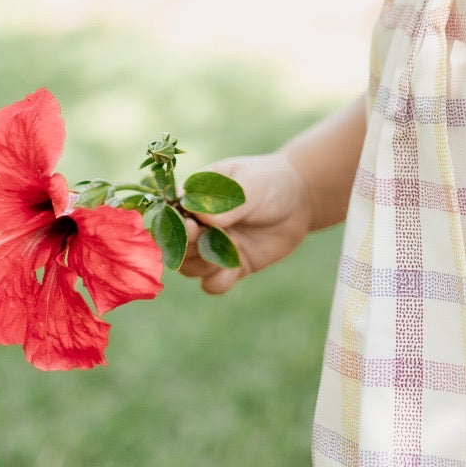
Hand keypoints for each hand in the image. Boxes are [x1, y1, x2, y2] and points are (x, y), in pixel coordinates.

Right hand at [178, 152, 314, 294]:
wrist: (298, 200)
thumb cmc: (269, 181)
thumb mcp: (250, 183)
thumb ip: (226, 201)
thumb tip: (202, 219)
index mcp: (192, 198)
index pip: (167, 214)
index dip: (173, 224)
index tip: (192, 224)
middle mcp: (196, 225)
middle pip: (173, 245)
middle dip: (187, 246)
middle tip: (207, 236)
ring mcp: (211, 247)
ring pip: (189, 268)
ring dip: (202, 265)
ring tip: (229, 250)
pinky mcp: (228, 267)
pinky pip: (211, 284)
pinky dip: (218, 281)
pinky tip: (234, 270)